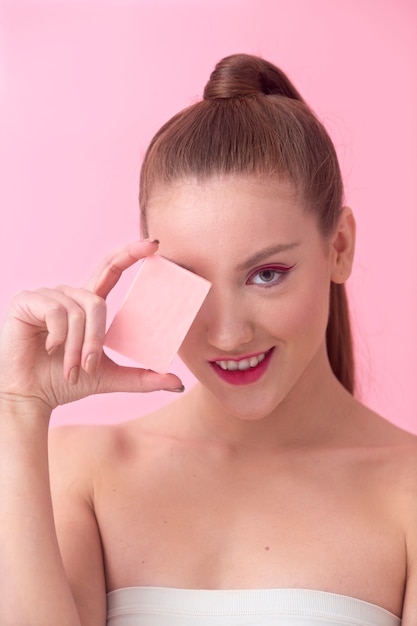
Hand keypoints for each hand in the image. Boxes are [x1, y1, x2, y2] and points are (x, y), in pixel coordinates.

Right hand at [0, 240, 183, 411]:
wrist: (30, 396)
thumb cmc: (65, 382)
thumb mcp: (109, 377)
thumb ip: (143, 378)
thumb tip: (178, 383)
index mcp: (87, 304)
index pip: (112, 268)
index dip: (131, 253)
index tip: (154, 244)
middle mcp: (69, 294)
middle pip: (97, 300)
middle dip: (96, 338)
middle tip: (89, 366)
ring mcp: (47, 295)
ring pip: (79, 311)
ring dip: (77, 346)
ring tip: (68, 367)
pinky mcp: (27, 300)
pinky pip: (57, 311)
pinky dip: (59, 337)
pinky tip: (49, 349)